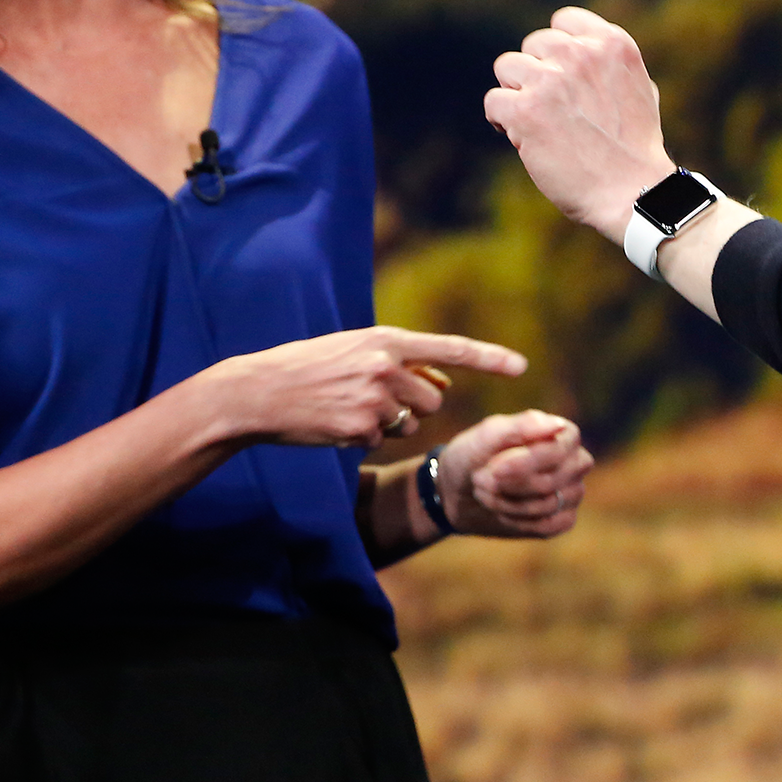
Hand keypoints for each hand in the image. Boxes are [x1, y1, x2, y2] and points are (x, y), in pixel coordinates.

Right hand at [215, 326, 526, 450]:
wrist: (260, 391)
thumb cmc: (309, 367)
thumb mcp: (355, 349)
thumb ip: (398, 361)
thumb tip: (440, 383)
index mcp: (387, 339)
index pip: (450, 347)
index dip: (489, 357)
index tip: (521, 366)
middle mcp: (386, 366)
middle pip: (434, 399)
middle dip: (415, 405)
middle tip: (377, 399)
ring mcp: (375, 399)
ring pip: (412, 423)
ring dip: (392, 423)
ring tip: (351, 408)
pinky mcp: (362, 430)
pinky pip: (382, 441)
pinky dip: (364, 438)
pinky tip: (336, 423)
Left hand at [439, 411, 593, 537]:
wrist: (461, 491)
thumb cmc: (476, 455)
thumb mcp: (488, 436)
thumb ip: (520, 426)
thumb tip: (557, 425)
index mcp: (563, 433)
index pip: (556, 451)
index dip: (525, 463)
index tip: (495, 469)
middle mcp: (576, 461)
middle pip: (550, 482)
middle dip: (508, 485)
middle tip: (479, 479)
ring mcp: (573, 491)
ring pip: (546, 505)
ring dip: (506, 503)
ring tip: (483, 492)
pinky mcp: (564, 518)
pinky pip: (548, 526)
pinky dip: (518, 521)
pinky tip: (502, 511)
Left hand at [483, 7, 674, 243]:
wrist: (633, 191)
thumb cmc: (635, 148)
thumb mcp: (639, 88)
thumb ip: (607, 65)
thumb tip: (580, 50)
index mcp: (612, 44)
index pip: (564, 20)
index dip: (557, 50)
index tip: (562, 75)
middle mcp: (580, 54)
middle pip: (533, 45)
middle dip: (538, 74)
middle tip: (552, 108)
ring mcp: (551, 80)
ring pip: (507, 67)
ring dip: (517, 93)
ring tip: (534, 120)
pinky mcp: (526, 111)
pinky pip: (494, 101)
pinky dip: (500, 119)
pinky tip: (517, 135)